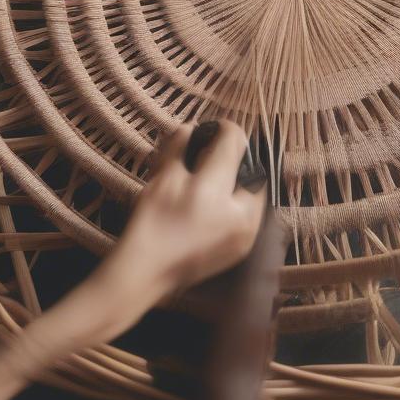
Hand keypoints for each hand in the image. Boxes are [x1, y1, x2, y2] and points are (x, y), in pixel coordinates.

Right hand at [14, 120, 265, 367]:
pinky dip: (237, 202)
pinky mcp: (243, 247)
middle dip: (234, 158)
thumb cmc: (149, 223)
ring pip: (254, 190)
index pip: (235, 142)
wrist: (145, 272)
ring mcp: (245, 234)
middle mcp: (238, 213)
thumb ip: (178, 145)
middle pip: (252, 166)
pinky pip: (250, 213)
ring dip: (237, 179)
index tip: (212, 131)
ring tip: (210, 183)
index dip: (224, 129)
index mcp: (214, 191)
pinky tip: (212, 205)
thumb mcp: (161, 177)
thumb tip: (192, 127)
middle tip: (208, 160)